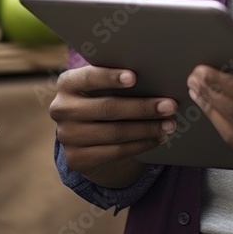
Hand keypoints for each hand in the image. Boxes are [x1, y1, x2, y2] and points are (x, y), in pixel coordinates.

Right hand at [50, 66, 177, 187]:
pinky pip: (115, 152)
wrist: (83, 131)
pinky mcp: (77, 159)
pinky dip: (141, 144)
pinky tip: (158, 138)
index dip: (110, 77)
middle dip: (143, 107)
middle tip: (170, 105)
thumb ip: (118, 78)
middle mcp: (62, 109)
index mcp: (67, 83)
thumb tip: (157, 74)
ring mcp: (67, 137)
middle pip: (108, 108)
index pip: (89, 77)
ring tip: (170, 124)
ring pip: (115, 133)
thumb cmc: (102, 95)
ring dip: (147, 129)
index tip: (135, 77)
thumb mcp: (101, 84)